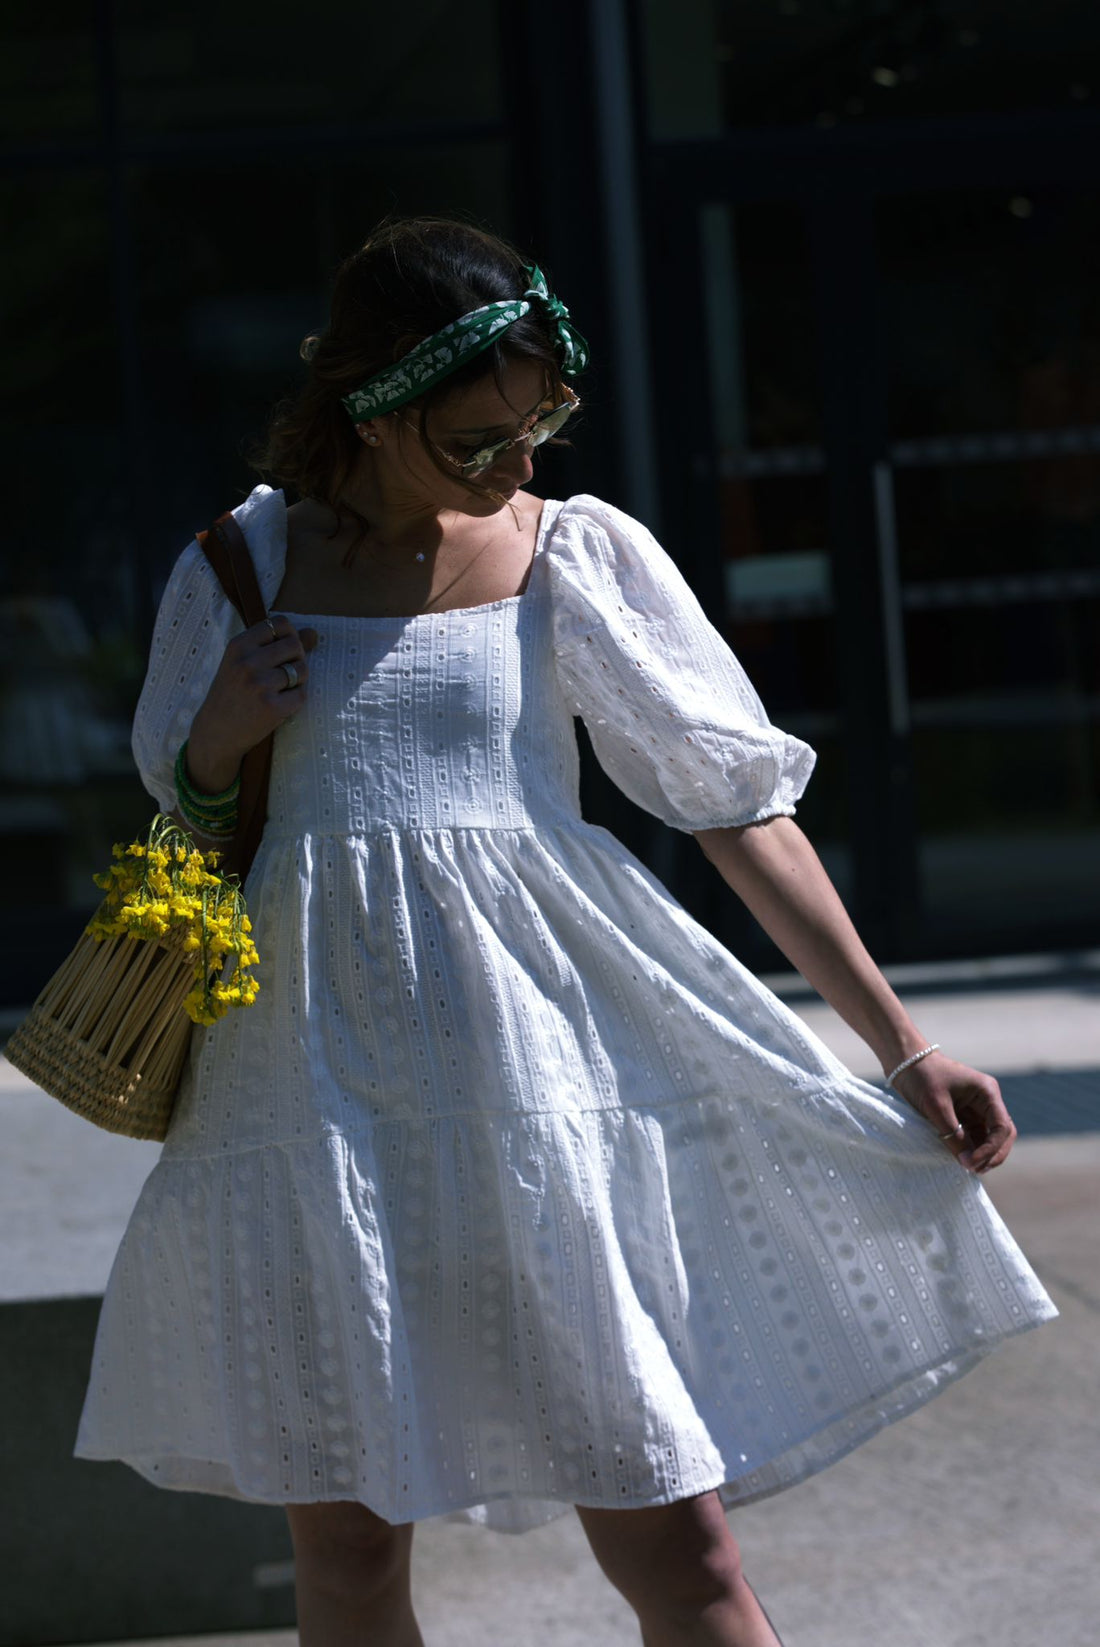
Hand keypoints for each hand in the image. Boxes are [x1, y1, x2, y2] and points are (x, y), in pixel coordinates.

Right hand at [187, 614, 318, 788]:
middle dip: (297, 657)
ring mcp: (259, 685)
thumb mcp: (244, 662)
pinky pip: (301, 694)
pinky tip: (280, 704)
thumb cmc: (233, 694)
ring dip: (299, 679)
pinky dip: (296, 699)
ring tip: (281, 688)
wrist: (216, 732)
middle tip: (285, 672)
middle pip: (294, 644)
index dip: (289, 635)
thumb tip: (314, 632)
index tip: (283, 650)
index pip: (279, 623)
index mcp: (238, 645)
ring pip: (302, 669)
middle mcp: (247, 662)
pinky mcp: (272, 707)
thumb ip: (277, 644)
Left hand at [890, 1052, 1016, 1173]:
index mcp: (987, 1092)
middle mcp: (987, 1101)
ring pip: (990, 1138)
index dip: (991, 1149)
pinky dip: (972, 1149)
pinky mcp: (966, 1115)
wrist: (905, 1063)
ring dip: (983, 1154)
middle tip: (975, 1170)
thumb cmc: (922, 1078)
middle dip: (993, 1154)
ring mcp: (978, 1108)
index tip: (972, 1162)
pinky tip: (963, 1160)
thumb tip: (966, 1162)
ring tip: (968, 1168)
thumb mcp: (937, 1107)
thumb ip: (952, 1135)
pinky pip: (976, 1136)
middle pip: (1003, 1134)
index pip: (1002, 1127)